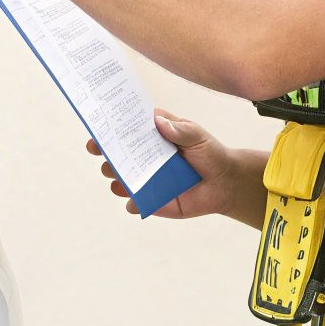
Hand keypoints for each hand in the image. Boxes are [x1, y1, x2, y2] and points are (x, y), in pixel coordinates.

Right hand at [86, 109, 265, 225]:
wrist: (226, 184)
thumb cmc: (210, 154)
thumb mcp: (197, 137)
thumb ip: (180, 130)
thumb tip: (158, 122)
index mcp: (153, 136)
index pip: (128, 128)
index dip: (112, 125)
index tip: (100, 125)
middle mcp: (144, 156)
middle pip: (117, 152)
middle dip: (105, 150)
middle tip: (99, 149)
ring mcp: (146, 178)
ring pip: (120, 177)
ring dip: (114, 175)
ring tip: (115, 174)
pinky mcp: (152, 200)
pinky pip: (136, 203)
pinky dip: (132, 203)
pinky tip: (133, 201)